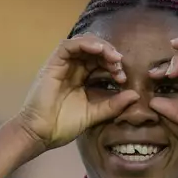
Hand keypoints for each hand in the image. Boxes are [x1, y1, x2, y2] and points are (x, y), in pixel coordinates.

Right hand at [19, 34, 139, 149]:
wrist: (41, 134)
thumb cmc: (64, 125)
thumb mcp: (95, 114)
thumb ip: (114, 105)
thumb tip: (136, 95)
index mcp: (81, 78)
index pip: (100, 62)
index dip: (113, 65)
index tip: (123, 78)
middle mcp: (72, 68)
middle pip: (94, 50)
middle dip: (109, 54)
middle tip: (120, 64)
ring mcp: (62, 65)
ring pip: (83, 44)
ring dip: (100, 47)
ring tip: (113, 56)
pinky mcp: (53, 64)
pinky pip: (68, 46)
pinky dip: (84, 44)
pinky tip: (98, 50)